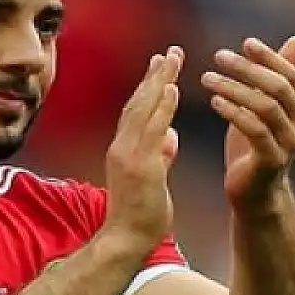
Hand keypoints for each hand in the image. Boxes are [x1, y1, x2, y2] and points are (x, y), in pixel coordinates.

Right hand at [101, 46, 183, 254]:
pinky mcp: (140, 167)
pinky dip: (161, 107)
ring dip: (158, 81)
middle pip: (137, 102)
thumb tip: (170, 138)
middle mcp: (121, 148)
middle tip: (169, 52)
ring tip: (172, 58)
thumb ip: (160, 156)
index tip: (161, 66)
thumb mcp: (153, 181)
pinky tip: (172, 88)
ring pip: (143, 109)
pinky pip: (152, 130)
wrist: (125, 242)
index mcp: (123, 150)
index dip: (149, 87)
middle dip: (154, 75)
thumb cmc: (140, 217)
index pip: (136, 111)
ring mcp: (129, 156)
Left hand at [203, 36, 294, 212]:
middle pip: (278, 87)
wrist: (253, 194)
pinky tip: (214, 101)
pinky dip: (234, 112)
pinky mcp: (272, 161)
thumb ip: (277, 76)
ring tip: (206, 78)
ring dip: (234, 88)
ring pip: (265, 107)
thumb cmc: (255, 147)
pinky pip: (255, 130)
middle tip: (219, 56)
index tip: (245, 43)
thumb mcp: (264, 106)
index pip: (289, 74)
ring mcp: (289, 144)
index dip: (269, 57)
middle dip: (248, 69)